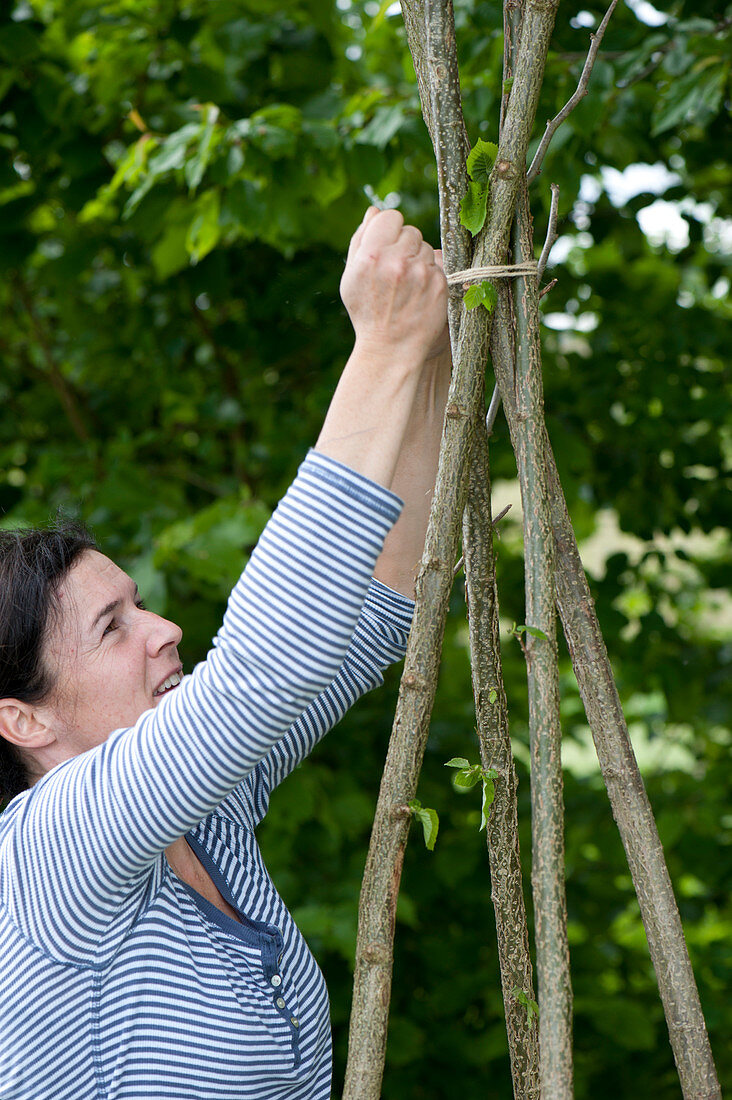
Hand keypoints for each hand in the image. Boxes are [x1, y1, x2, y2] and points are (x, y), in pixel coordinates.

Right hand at [340, 208, 447, 366]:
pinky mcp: (439, 284)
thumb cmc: (368, 313)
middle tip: (397, 273)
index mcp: (371, 255)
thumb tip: (374, 211)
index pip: (390, 217)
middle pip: (411, 231)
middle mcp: (396, 261)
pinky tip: (420, 294)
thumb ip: (360, 241)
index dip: (389, 231)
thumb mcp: (351, 279)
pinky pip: (438, 265)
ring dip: (419, 261)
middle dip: (404, 247)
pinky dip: (431, 276)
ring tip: (408, 287)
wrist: (390, 350)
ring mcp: (421, 273)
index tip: (388, 247)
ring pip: (426, 248)